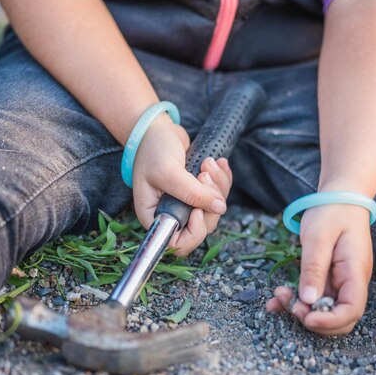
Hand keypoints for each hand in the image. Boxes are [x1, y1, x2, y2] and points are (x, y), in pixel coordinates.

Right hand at [132, 115, 232, 255]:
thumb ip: (191, 192)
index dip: (195, 231)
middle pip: (203, 225)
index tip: (198, 209)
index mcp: (156, 217)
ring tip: (209, 163)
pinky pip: (219, 194)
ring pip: (215, 209)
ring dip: (218, 185)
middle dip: (210, 199)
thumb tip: (220, 208)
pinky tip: (218, 162)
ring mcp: (187, 204)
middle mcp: (172, 215)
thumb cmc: (153, 150)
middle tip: (205, 173)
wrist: (157, 130)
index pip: (179, 244)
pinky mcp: (199, 192)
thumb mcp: (168, 171)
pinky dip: (223, 179)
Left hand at [266, 202, 372, 334]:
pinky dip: (297, 300)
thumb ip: (314, 269)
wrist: (339, 198)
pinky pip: (314, 297)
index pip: (352, 310)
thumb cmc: (332, 213)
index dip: (331, 322)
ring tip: (278, 297)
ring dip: (302, 310)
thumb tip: (308, 300)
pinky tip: (278, 297)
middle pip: (341, 318)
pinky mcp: (328, 279)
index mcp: (355, 272)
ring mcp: (341, 282)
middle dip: (314, 319)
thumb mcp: (318, 238)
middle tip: (289, 306)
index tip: (307, 318)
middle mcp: (351, 282)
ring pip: (325, 310)